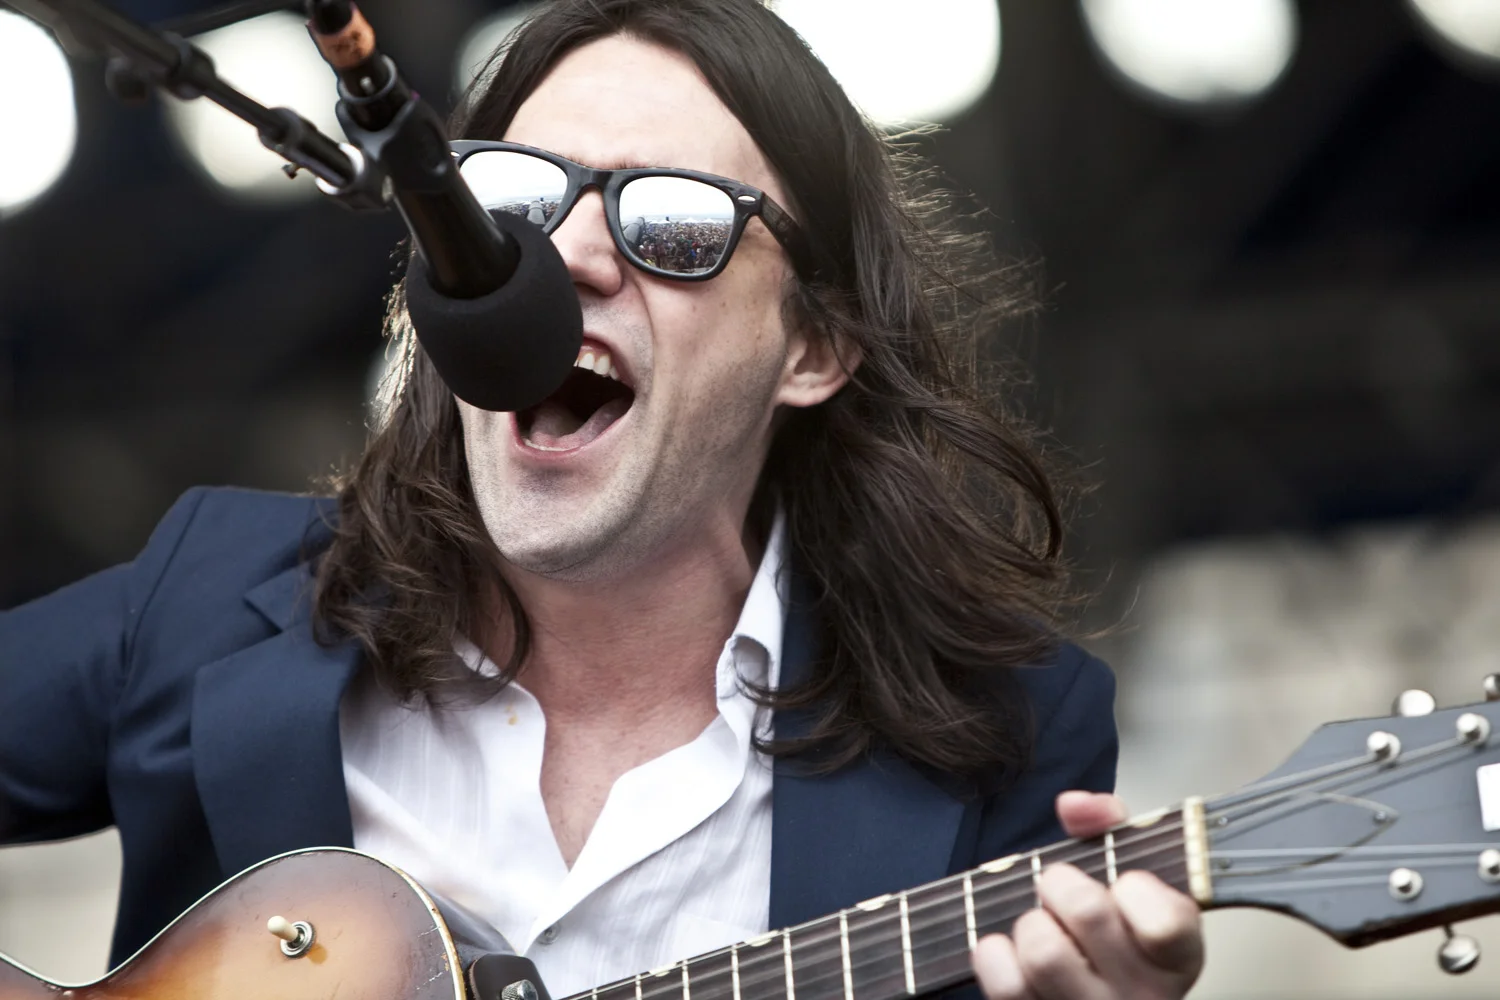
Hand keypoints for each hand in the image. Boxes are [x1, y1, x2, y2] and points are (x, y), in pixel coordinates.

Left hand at [969, 791, 1203, 999]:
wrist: (1096, 996)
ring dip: (1030, 923)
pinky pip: (1004, 982)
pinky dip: (994, 954)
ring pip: (1042, 950)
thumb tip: (1073, 805)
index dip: (1134, 887)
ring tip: (1043, 927)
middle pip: (1087, 912)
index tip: (1125, 883)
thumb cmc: (1113, 930)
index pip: (1164, 921)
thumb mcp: (1130, 875)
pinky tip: (1011, 952)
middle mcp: (1142, 995)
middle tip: (1061, 892)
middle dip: (1060, 884)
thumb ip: (1109, 826)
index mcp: (1175, 957)